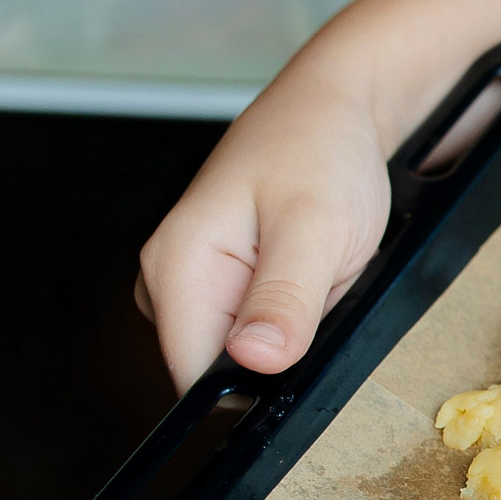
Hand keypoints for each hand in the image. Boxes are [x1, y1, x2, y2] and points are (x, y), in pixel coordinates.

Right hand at [136, 57, 391, 386]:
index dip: (253, 388)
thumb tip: (256, 360)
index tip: (300, 358)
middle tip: (321, 294)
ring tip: (318, 275)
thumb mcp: (316, 227)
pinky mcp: (220, 284)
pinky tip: (312, 276)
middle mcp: (169, 279)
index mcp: (176, 267)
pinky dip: (294, 315)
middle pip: (218, 369)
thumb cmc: (320, 153)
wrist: (332, 111)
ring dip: (291, 331)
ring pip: (243, 352)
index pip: (194, 377)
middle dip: (280, 352)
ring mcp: (192, 283)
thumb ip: (285, 298)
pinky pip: (256, 328)